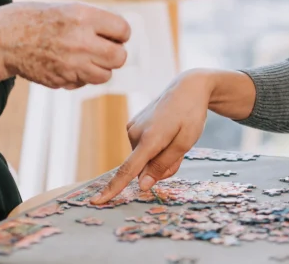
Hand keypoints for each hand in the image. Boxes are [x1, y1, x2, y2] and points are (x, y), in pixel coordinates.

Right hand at [0, 2, 130, 89]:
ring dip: (100, 68)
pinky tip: (69, 64)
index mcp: (83, 17)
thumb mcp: (69, 9)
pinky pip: (85, 83)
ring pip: (106, 75)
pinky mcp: (63, 80)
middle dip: (115, 53)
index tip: (113, 34)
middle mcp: (80, 41)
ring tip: (86, 57)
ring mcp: (72, 64)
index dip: (120, 33)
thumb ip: (96, 22)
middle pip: (119, 57)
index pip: (123, 30)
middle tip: (104, 48)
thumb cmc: (40, 20)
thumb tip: (122, 37)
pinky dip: (82, 77)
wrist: (6, 39)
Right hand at [90, 70, 212, 203]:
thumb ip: (163, 166)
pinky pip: (142, 149)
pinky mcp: (132, 126)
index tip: (97, 201)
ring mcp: (131, 128)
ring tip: (174, 137)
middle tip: (180, 150)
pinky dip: (155, 148)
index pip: (128, 170)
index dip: (113, 188)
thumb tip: (141, 185)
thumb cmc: (190, 115)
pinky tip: (166, 133)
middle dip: (162, 167)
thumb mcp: (185, 143)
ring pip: (144, 159)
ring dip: (160, 156)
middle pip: (144, 168)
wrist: (187, 87)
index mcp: (149, 139)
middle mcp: (135, 134)